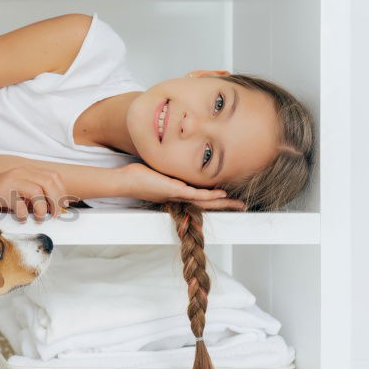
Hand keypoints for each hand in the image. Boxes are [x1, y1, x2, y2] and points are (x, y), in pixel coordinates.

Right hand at [0, 165, 74, 221]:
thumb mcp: (19, 189)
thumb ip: (33, 195)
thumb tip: (52, 209)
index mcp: (28, 171)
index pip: (53, 177)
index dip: (61, 192)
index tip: (60, 207)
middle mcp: (21, 173)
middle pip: (49, 183)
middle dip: (55, 201)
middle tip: (53, 215)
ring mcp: (11, 181)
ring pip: (37, 191)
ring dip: (42, 208)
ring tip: (38, 218)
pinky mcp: (1, 191)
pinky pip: (19, 203)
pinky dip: (23, 214)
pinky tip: (21, 218)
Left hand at [120, 163, 246, 210]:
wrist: (126, 181)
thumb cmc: (138, 176)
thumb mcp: (158, 171)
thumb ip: (169, 170)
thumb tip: (173, 162)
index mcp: (177, 193)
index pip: (201, 197)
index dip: (216, 199)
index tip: (229, 197)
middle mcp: (180, 197)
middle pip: (207, 203)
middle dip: (225, 205)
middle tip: (242, 206)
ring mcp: (178, 195)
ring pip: (205, 201)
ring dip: (223, 203)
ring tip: (238, 204)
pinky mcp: (175, 191)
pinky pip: (196, 194)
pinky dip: (209, 195)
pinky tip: (222, 195)